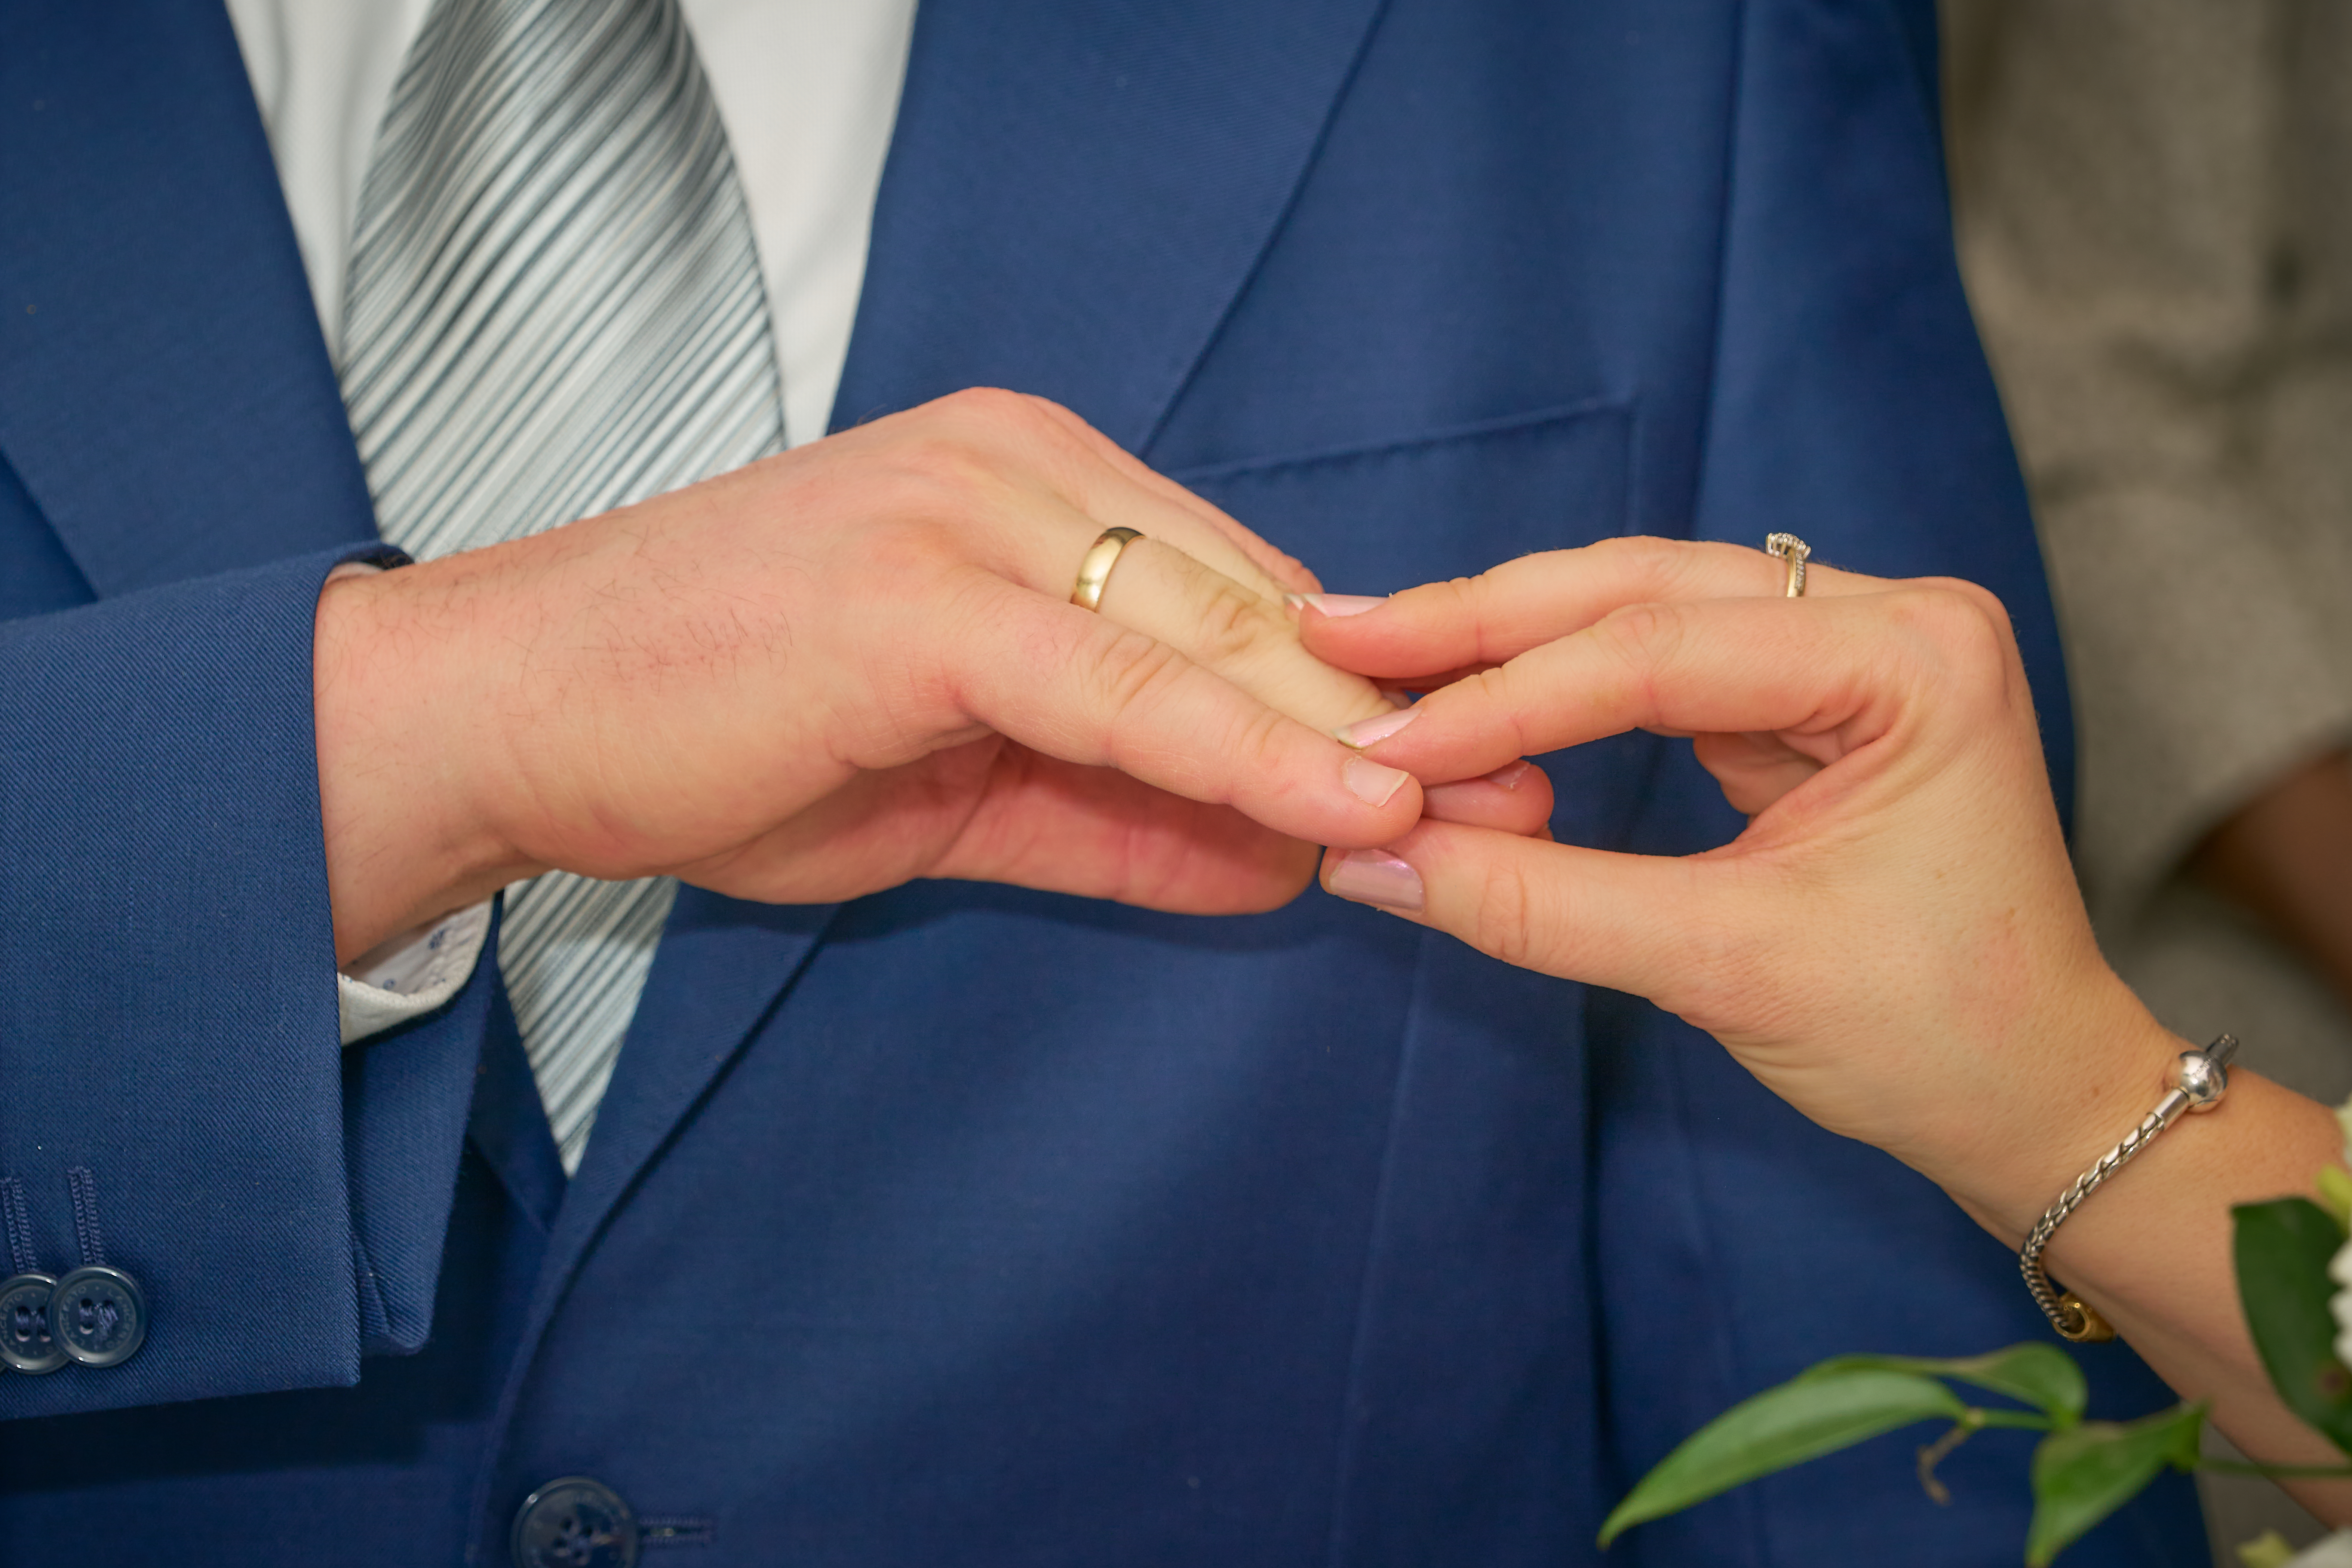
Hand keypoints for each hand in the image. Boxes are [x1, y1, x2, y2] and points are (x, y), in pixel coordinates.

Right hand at [313, 389, 1545, 963]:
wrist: (511, 715)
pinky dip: (1247, 753)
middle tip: (1527, 801)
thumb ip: (1125, 813)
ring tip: (1487, 821)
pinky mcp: (919, 594)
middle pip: (1249, 607)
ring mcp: (964, 517)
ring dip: (1353, 742)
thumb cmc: (716, 735)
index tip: (1466, 776)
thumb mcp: (957, 788)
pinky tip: (1354, 811)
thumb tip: (1282, 862)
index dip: (1355, 694)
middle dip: (1390, 718)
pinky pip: (1124, 686)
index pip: (1233, 592)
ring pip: (1210, 639)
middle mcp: (1013, 468)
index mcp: (1022, 482)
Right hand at [1298, 537, 2176, 1233]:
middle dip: (1484, 622)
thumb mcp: (1722, 965)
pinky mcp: (1807, 691)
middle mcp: (1891, 617)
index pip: (1660, 652)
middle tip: (1343, 631)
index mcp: (1913, 659)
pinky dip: (1555, 681)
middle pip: (1644, 589)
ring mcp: (1850, 644)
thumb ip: (1535, 901)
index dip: (1503, 699)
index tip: (1380, 741)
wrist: (2031, 1094)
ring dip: (1508, 639)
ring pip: (1640, 607)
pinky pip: (1657, 660)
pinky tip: (1465, 687)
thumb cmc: (1929, 1036)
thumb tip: (1367, 857)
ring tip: (1380, 650)